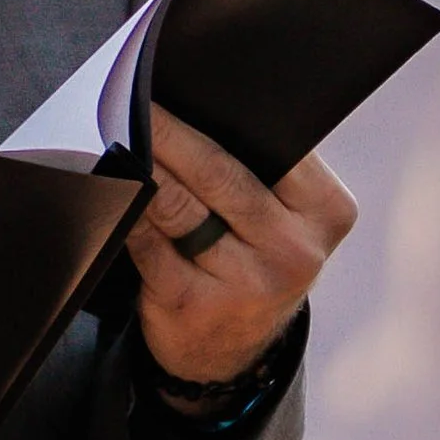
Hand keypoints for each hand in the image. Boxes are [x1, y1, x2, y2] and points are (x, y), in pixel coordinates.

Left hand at [131, 112, 355, 385]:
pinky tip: (112, 188)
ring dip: (142, 166)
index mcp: (327, 213)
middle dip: (169, 131)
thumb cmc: (255, 262)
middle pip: (219, 173)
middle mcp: (293, 251)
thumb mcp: (285, 222)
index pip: (277, 148)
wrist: (233, 355)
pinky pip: (148, 244)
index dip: (226, 113)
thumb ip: (264, 173)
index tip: (186, 84)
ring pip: (178, 207)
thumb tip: (199, 107)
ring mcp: (245, 285)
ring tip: (115, 133)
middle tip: (133, 96)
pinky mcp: (194, 307)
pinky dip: (127, 211)